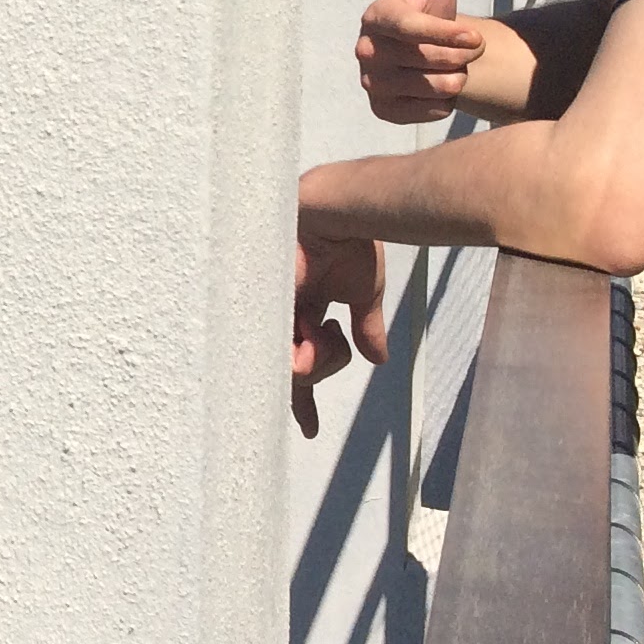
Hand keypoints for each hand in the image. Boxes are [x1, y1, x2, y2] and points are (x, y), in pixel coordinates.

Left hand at [292, 226, 387, 436]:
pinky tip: (308, 331)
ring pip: (288, 370)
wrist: (345, 212)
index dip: (304, 400)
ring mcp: (271, 311)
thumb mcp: (362, 294)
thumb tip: (379, 360)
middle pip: (295, 375)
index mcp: (304, 312)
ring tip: (317, 328)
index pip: (299, 365)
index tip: (310, 430)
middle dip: (314, 375)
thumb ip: (366, 328)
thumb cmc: (351, 242)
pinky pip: (276, 353)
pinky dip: (300, 354)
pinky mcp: (265, 306)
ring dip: (314, 361)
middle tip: (326, 342)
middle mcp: (283, 315)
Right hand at [355, 0, 482, 122]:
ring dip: (453, 81)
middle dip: (458, 58)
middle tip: (472, 52)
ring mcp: (370, 81)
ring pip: (427, 89)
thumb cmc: (430, 5)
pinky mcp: (380, 108)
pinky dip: (441, 104)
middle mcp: (365, 49)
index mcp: (377, 15)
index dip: (445, 35)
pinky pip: (420, 113)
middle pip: (423, 61)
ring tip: (457, 70)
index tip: (478, 39)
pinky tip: (442, 88)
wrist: (422, 46)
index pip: (408, 29)